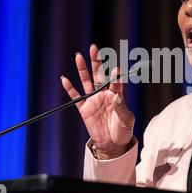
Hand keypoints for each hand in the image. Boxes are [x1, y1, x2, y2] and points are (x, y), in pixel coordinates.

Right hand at [61, 44, 134, 158]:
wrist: (113, 144)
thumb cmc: (123, 130)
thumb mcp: (126, 119)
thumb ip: (121, 107)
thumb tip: (116, 95)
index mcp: (116, 95)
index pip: (115, 82)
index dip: (115, 76)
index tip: (115, 69)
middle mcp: (104, 94)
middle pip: (99, 75)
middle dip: (96, 62)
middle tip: (94, 48)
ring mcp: (93, 100)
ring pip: (86, 81)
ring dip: (82, 69)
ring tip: (78, 56)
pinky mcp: (84, 109)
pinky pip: (76, 97)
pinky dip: (70, 89)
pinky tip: (65, 79)